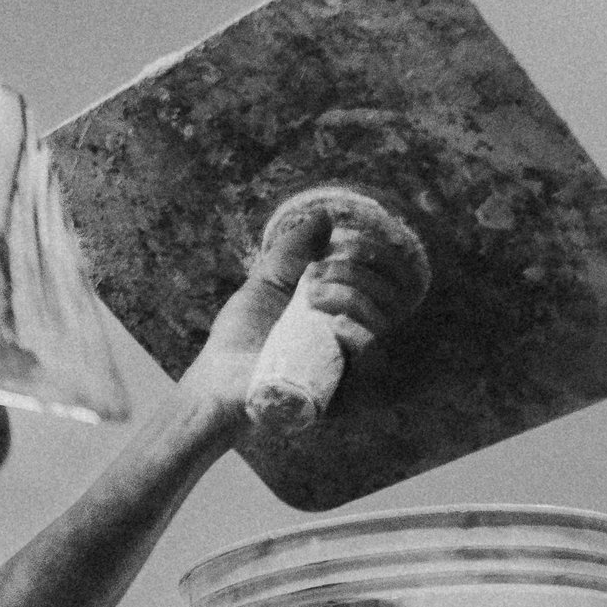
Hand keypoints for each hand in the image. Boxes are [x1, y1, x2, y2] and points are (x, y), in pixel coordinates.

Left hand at [195, 187, 432, 436]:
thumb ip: (294, 251)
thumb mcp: (266, 283)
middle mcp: (353, 338)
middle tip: (318, 274)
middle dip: (359, 273)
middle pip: (389, 298)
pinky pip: (372, 358)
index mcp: (342, 311)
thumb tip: (325, 216)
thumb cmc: (238, 337)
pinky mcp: (343, 390)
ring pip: (383, 322)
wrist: (216, 381)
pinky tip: (335, 322)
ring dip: (353, 295)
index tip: (347, 244)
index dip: (376, 257)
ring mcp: (350, 365)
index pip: (384, 281)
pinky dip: (358, 330)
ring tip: (313, 295)